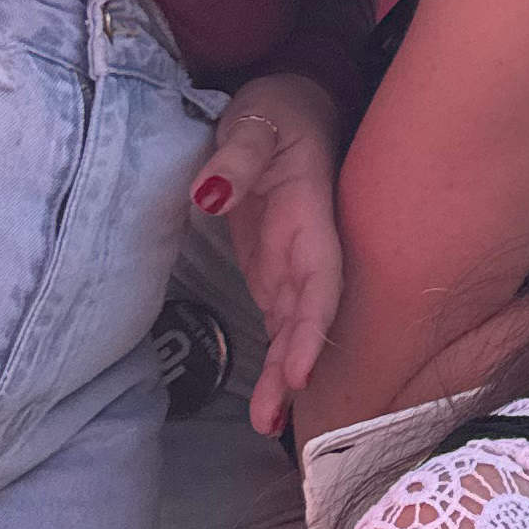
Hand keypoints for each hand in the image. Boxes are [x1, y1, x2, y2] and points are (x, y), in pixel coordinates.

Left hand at [190, 74, 346, 435]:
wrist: (291, 105)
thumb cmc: (277, 109)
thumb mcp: (254, 121)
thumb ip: (235, 157)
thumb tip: (208, 195)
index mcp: (311, 214)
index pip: (321, 277)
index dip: (314, 324)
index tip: (302, 370)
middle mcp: (310, 246)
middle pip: (310, 314)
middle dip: (295, 366)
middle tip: (271, 419)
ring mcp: (293, 260)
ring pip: (296, 325)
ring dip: (285, 372)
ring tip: (266, 423)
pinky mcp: (274, 267)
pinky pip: (280, 319)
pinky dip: (275, 356)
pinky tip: (267, 396)